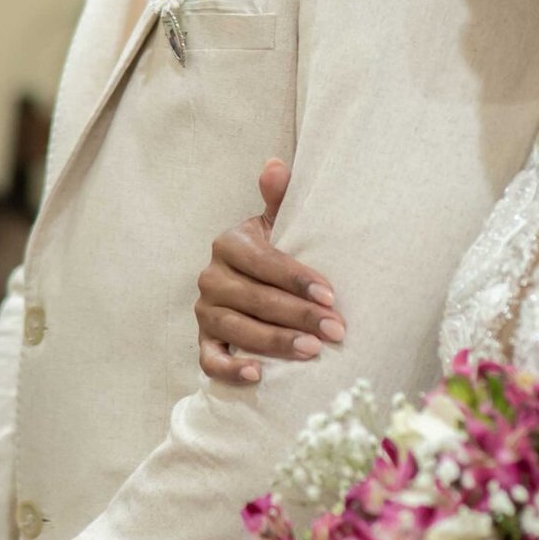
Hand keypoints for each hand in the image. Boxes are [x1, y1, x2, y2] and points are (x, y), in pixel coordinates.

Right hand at [196, 158, 345, 384]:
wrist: (252, 283)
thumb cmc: (273, 252)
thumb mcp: (276, 223)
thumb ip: (279, 197)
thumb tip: (276, 165)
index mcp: (230, 245)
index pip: (264, 263)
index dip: (297, 279)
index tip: (331, 295)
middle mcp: (211, 277)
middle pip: (255, 299)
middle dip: (298, 315)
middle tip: (335, 330)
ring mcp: (205, 311)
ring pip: (237, 329)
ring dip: (274, 342)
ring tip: (311, 351)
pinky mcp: (204, 341)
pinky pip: (209, 359)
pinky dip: (230, 369)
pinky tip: (258, 375)